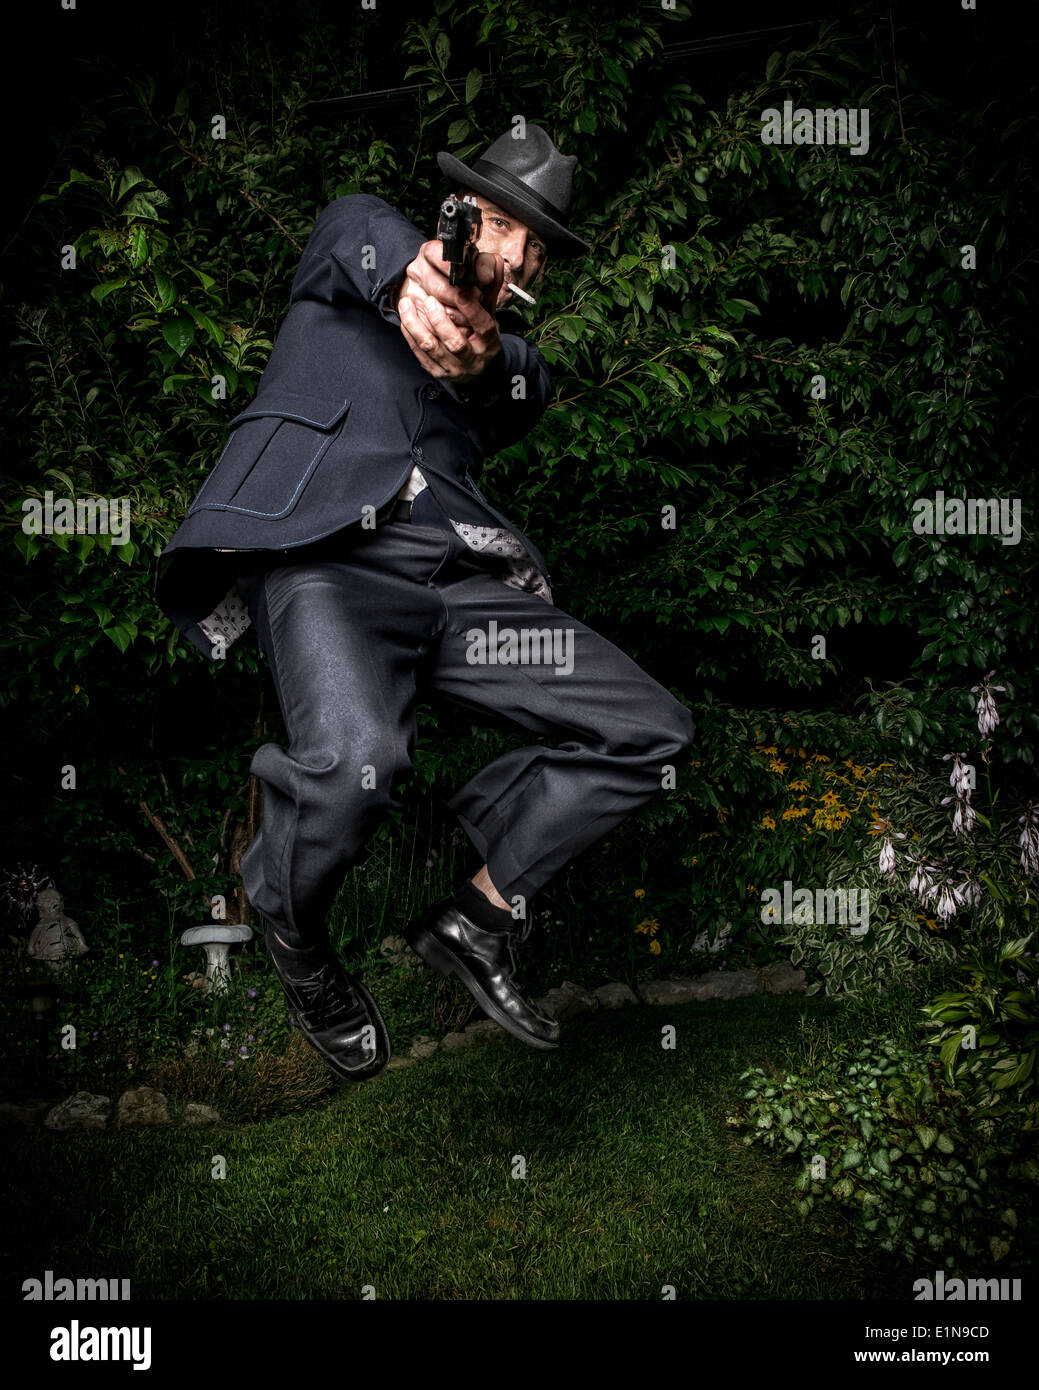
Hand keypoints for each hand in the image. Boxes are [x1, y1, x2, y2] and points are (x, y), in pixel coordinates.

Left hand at [396, 242, 503, 383]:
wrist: (476, 371)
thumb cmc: (481, 336)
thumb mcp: (490, 315)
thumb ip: (489, 290)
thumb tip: (493, 262)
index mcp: (489, 344)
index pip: (483, 326)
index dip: (471, 309)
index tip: (460, 291)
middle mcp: (473, 360)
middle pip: (455, 342)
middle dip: (440, 320)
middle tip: (429, 299)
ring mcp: (453, 368)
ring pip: (432, 348)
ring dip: (417, 325)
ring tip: (406, 303)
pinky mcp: (436, 371)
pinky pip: (419, 353)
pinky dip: (410, 334)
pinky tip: (405, 317)